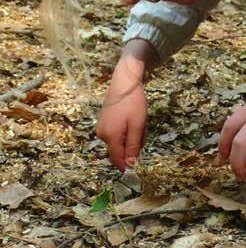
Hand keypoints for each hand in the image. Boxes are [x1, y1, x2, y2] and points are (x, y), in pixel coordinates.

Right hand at [96, 40, 156, 171]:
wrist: (124, 82)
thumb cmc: (133, 103)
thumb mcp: (137, 125)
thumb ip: (133, 146)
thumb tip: (129, 165)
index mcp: (110, 137)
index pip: (117, 159)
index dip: (127, 165)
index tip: (138, 165)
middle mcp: (102, 135)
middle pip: (121, 150)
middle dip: (134, 144)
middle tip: (142, 129)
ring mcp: (102, 128)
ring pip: (121, 141)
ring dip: (132, 135)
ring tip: (138, 120)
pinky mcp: (104, 122)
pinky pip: (118, 133)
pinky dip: (127, 129)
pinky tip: (132, 118)